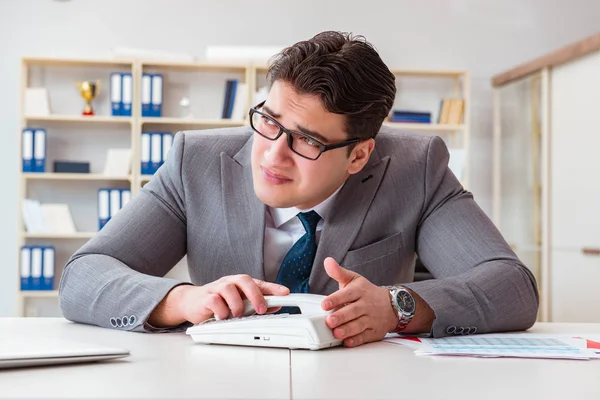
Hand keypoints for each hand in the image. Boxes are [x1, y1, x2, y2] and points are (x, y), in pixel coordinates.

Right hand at [148, 275, 289, 326]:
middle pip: (244, 280)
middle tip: (261, 309)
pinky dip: (221, 310)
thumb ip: (256, 304)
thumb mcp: (239, 303)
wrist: (190, 302)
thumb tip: (275, 306)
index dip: (273, 287)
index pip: (259, 282)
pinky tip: (222, 316)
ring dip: (236, 304)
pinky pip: (214, 300)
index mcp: (240, 283)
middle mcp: (229, 282)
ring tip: (237, 315)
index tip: (285, 293)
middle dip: (255, 295)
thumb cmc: (218, 301)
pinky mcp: (205, 298)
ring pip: (229, 288)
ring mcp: (216, 288)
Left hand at [321, 257, 398, 347]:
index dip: (335, 299)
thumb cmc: (368, 292)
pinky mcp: (374, 331)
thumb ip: (339, 272)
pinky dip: (357, 340)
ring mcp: (371, 319)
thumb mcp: (354, 279)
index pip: (347, 294)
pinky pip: (365, 337)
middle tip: (329, 321)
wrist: (393, 305)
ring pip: (359, 325)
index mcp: (359, 291)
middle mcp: (366, 305)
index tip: (324, 304)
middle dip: (341, 317)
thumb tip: (327, 261)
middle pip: (353, 311)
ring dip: (347, 330)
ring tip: (337, 333)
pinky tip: (348, 342)